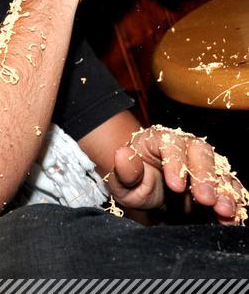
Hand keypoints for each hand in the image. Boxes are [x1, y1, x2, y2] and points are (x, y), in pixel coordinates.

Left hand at [106, 125, 247, 223]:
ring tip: (224, 210)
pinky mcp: (214, 180)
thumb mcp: (121, 180)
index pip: (170, 144)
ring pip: (218, 168)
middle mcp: (184, 145)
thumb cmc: (134, 182)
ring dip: (224, 189)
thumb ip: (124, 170)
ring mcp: (201, 162)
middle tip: (205, 199)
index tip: (175, 186)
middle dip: (205, 176)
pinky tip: (232, 215)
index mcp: (158, 139)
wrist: (148, 192)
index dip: (175, 163)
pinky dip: (233, 199)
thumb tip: (121, 154)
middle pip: (200, 152)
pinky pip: (228, 185)